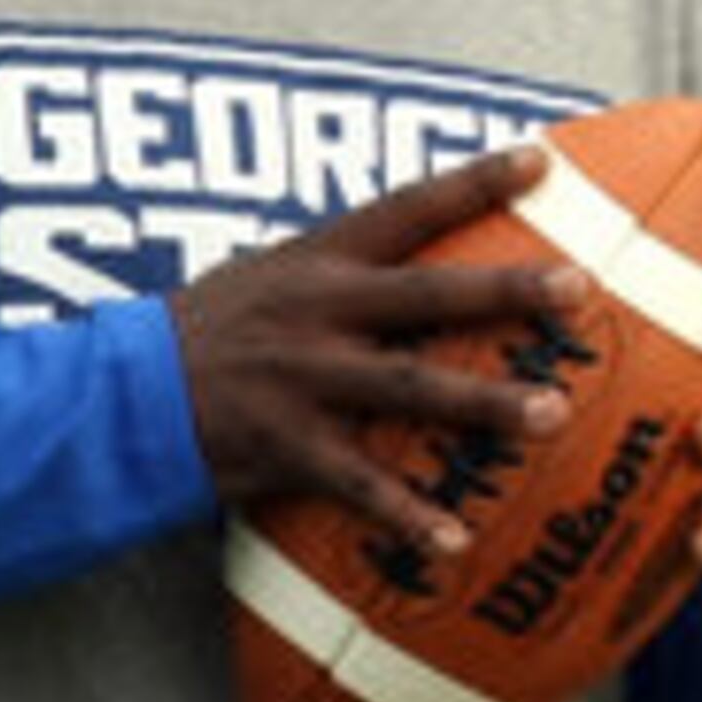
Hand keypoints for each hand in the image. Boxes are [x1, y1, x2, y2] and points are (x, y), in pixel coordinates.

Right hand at [170, 141, 591, 570]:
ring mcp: (304, 379)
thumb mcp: (271, 275)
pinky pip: (360, 485)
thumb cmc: (211, 333)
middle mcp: (318, 312)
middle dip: (504, 291)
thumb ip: (346, 268)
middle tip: (579, 290)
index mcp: (319, 259)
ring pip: (409, 388)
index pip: (407, 207)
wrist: (122, 396)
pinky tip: (455, 542)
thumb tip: (430, 250)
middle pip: (426, 295)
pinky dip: (407, 517)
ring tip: (553, 415)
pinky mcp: (287, 446)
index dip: (474, 181)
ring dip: (483, 403)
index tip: (541, 159)